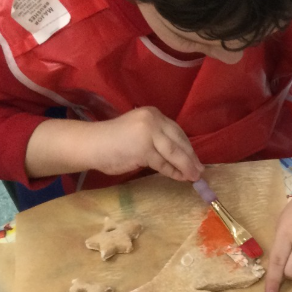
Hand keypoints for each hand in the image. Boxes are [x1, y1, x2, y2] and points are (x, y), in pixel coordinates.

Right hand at [88, 107, 203, 180]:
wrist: (90, 144)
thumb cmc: (113, 141)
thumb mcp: (140, 133)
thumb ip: (158, 139)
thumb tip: (181, 156)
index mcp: (153, 114)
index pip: (177, 132)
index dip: (188, 147)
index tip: (195, 158)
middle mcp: (153, 120)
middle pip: (178, 141)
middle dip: (191, 157)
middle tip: (200, 171)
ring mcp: (148, 133)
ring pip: (174, 153)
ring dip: (186, 166)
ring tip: (194, 177)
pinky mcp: (144, 149)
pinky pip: (163, 163)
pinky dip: (173, 172)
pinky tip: (180, 177)